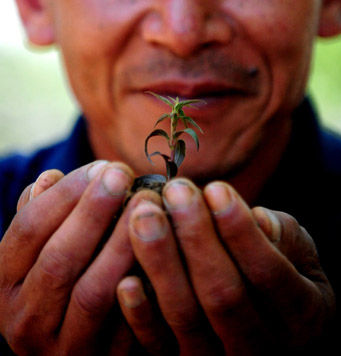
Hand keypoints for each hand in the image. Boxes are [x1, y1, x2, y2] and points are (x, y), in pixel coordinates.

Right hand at [0, 161, 159, 354]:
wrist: (73, 348)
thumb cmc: (58, 283)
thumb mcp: (37, 253)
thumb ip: (41, 217)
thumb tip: (49, 177)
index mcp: (4, 284)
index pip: (28, 229)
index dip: (66, 193)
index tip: (102, 164)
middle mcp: (24, 320)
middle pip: (58, 258)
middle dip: (93, 210)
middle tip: (123, 173)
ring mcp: (61, 347)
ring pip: (92, 290)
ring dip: (121, 242)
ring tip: (147, 203)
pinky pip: (125, 322)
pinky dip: (143, 283)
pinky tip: (164, 246)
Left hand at [117, 179, 334, 354]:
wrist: (264, 317)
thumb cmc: (282, 267)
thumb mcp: (297, 251)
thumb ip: (284, 237)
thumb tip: (257, 219)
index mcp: (302, 317)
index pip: (269, 274)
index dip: (240, 232)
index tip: (215, 188)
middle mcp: (263, 348)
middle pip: (224, 295)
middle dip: (196, 238)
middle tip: (174, 192)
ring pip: (187, 317)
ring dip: (162, 263)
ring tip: (144, 214)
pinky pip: (159, 347)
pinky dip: (141, 316)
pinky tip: (125, 278)